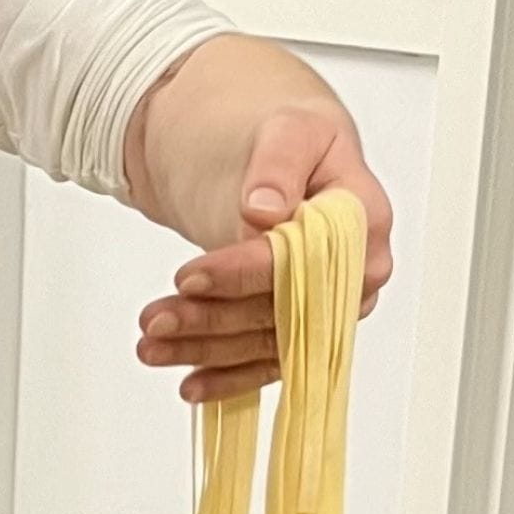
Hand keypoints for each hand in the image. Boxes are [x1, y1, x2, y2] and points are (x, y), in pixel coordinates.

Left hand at [135, 102, 392, 403]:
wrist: (276, 155)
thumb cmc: (288, 139)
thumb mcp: (285, 128)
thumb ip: (277, 164)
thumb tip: (264, 207)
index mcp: (363, 218)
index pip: (305, 260)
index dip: (245, 274)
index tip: (190, 276)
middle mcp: (355, 272)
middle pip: (282, 311)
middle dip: (212, 320)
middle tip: (155, 319)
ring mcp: (327, 306)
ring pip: (266, 343)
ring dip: (204, 350)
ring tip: (150, 344)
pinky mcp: (299, 326)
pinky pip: (265, 361)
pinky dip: (224, 377)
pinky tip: (189, 384)